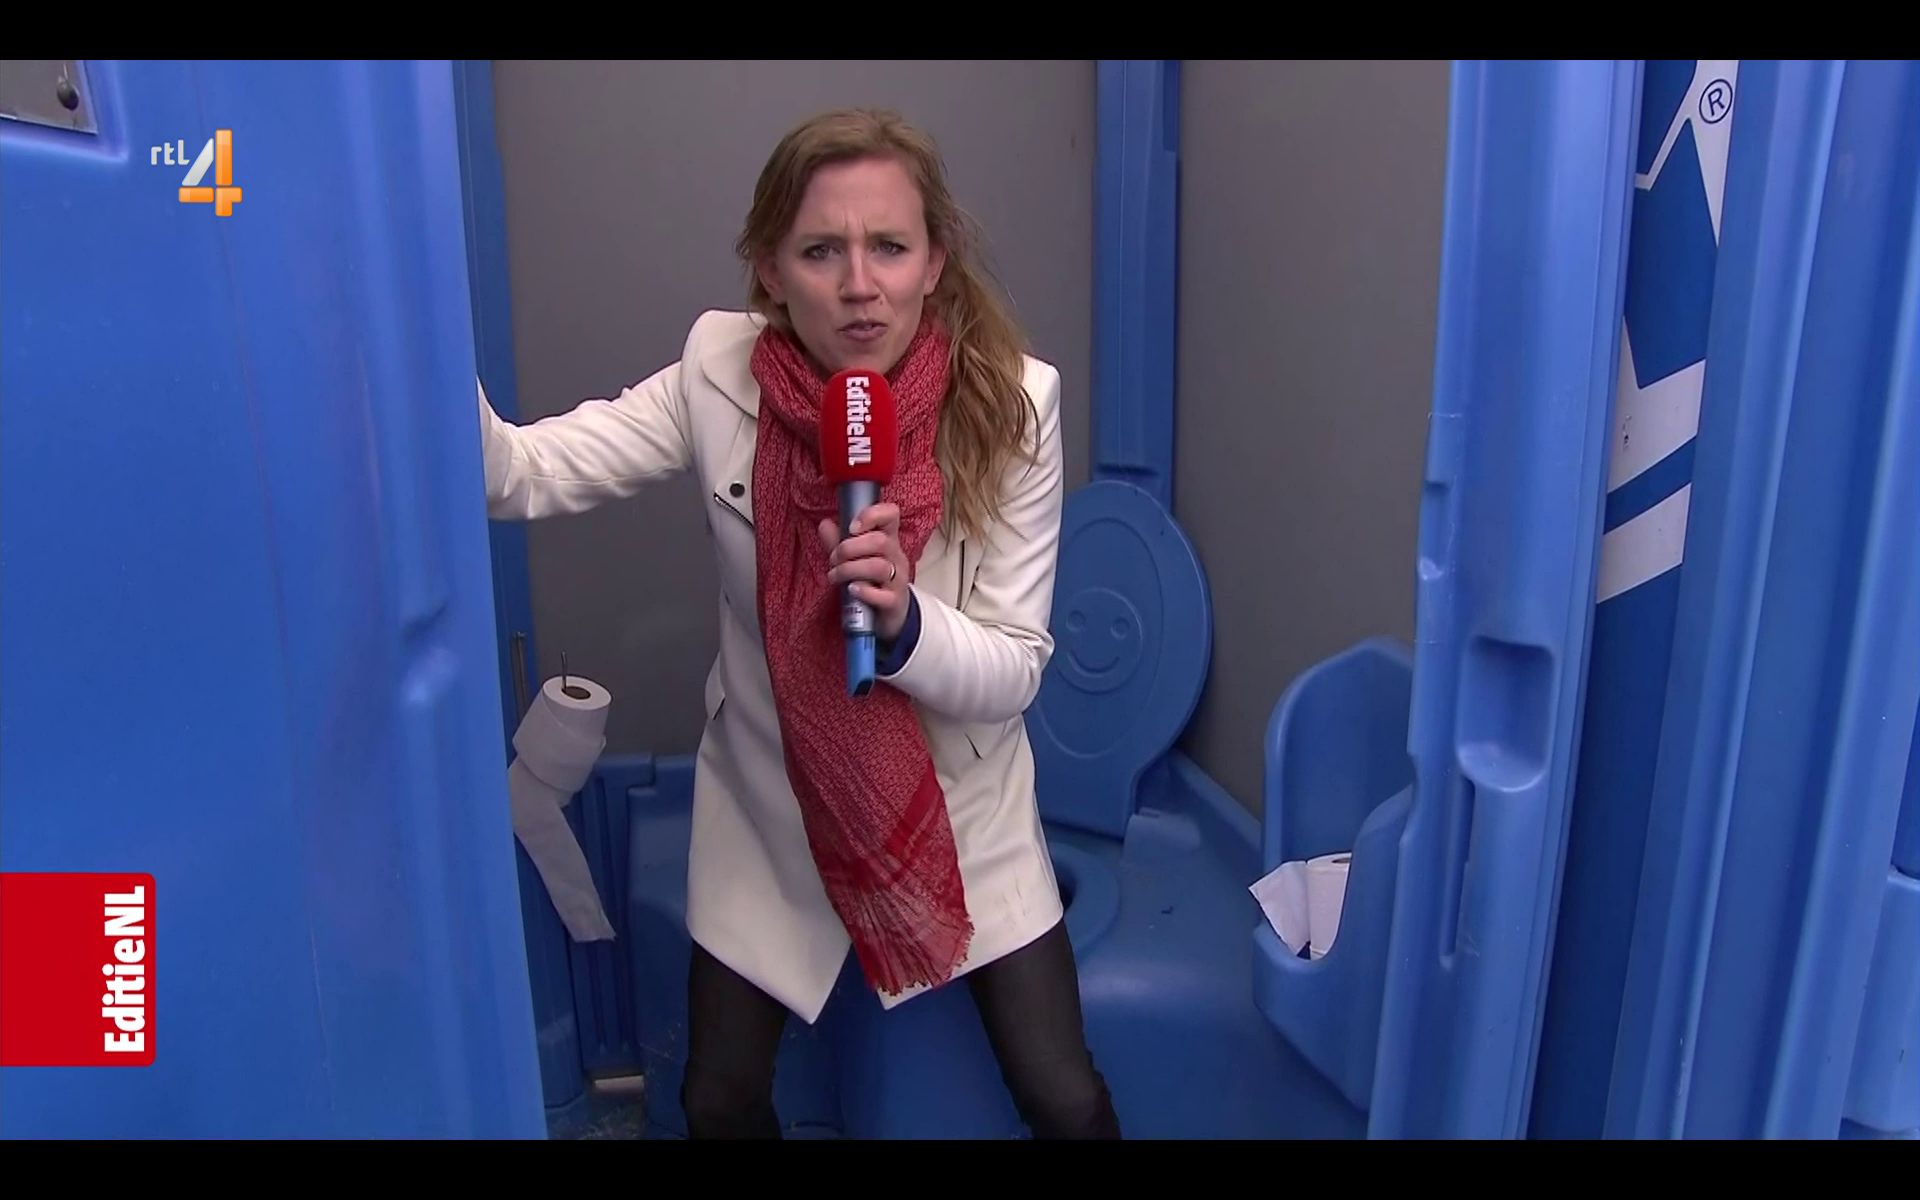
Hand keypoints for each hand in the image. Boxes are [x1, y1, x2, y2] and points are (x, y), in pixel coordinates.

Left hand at [819, 503, 908, 640]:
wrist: (889, 614)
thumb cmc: (870, 580)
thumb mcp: (854, 558)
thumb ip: (838, 542)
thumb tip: (824, 524)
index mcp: (888, 539)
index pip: (891, 514)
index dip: (872, 514)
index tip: (852, 527)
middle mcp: (896, 556)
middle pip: (880, 541)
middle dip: (849, 548)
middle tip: (833, 559)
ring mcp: (897, 579)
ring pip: (879, 567)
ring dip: (850, 569)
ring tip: (835, 576)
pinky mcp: (894, 601)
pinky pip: (882, 595)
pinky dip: (864, 591)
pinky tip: (851, 590)